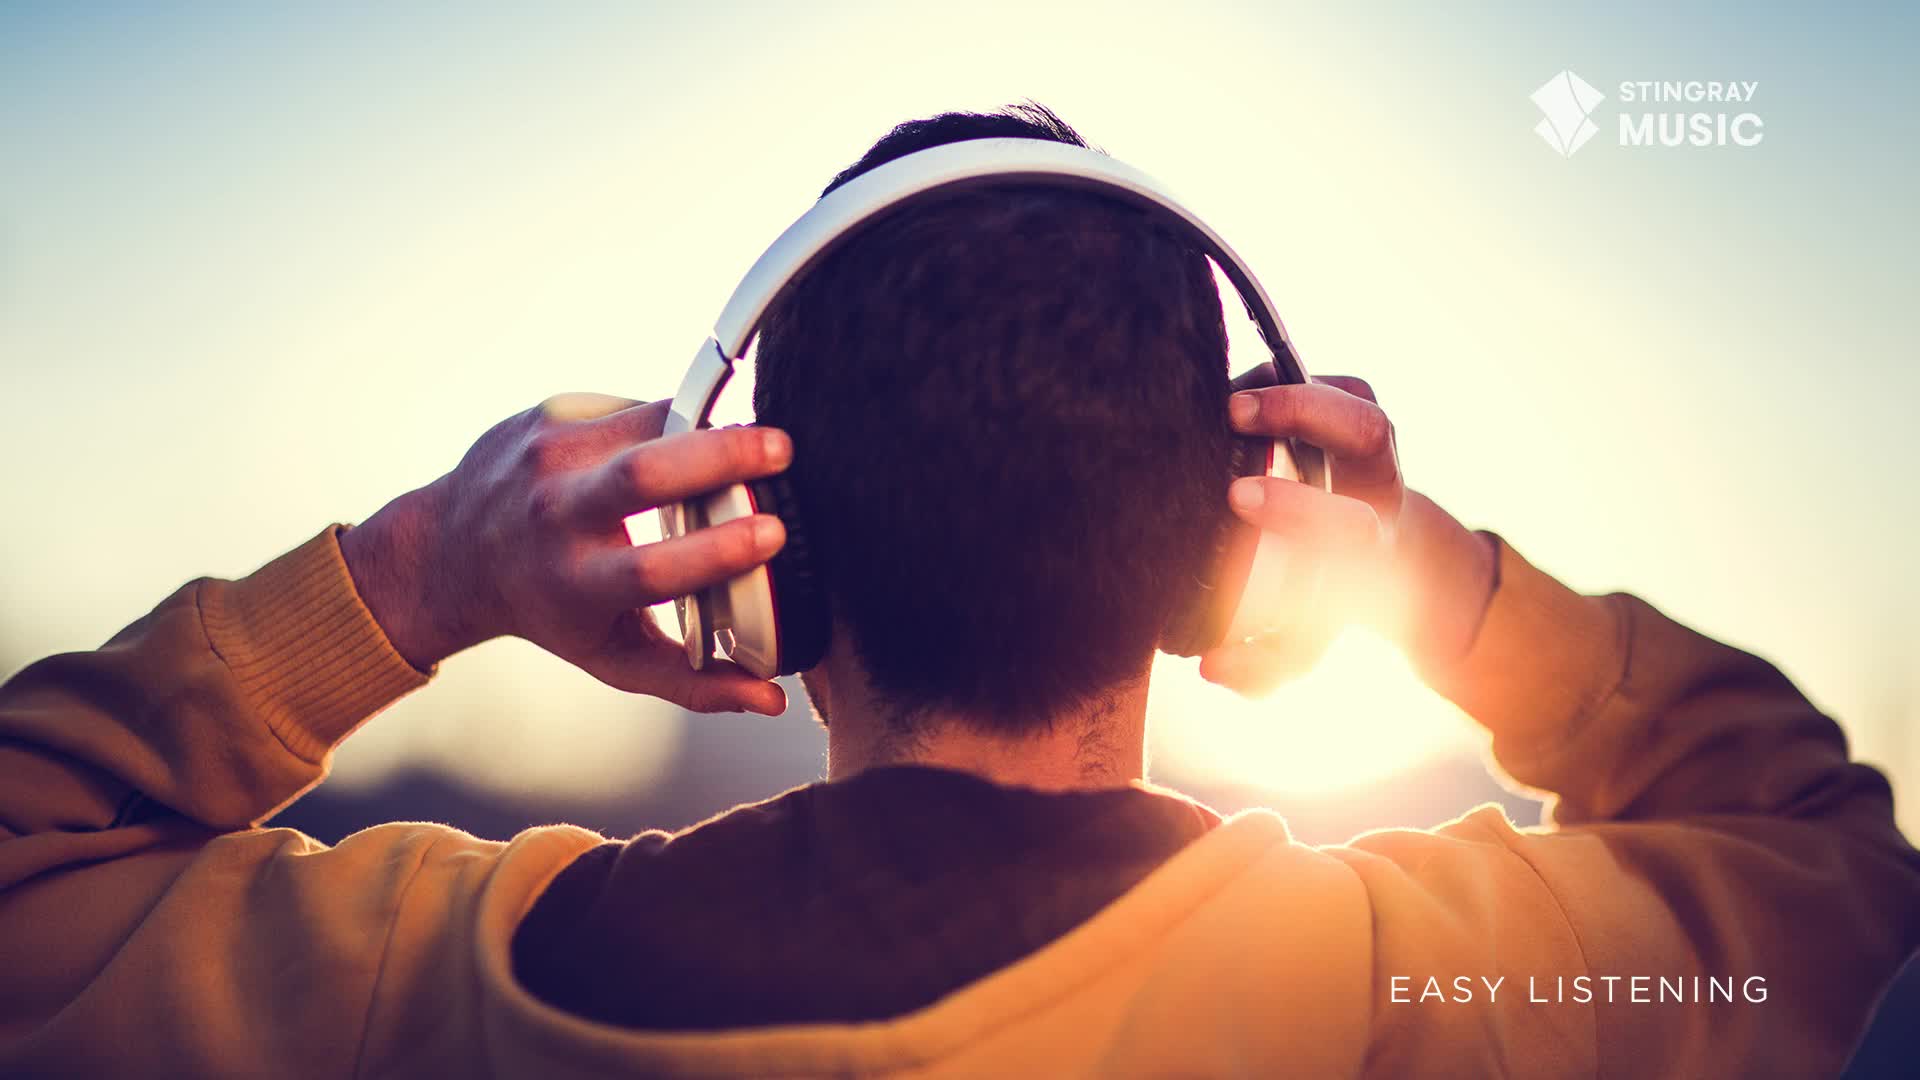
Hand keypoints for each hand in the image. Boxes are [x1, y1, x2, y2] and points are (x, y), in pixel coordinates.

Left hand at [340, 393, 791, 714]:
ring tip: (751, 444)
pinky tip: (680, 442)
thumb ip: (695, 685)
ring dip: (709, 426)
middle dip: (724, 455)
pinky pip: (633, 408)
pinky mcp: (551, 413)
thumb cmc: (554, 609)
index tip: (775, 534)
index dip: (720, 550)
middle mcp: (557, 515)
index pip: (654, 567)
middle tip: (782, 448)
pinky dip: (672, 422)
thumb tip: (774, 701)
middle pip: (646, 474)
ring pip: (648, 423)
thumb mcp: (613, 658)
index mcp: (577, 584)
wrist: (452, 551)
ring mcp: (549, 456)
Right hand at [1198, 375, 1496, 694]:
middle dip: (1303, 414)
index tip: (1237, 498)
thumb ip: (1258, 666)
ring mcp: (1365, 435)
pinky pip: (1312, 374)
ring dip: (1283, 386)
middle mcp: (1379, 483)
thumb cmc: (1323, 599)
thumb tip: (1210, 667)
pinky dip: (1264, 377)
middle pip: (1369, 431)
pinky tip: (1215, 389)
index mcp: (1372, 543)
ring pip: (1347, 392)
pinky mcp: (1344, 400)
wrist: (1377, 554)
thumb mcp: (1301, 644)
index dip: (1298, 506)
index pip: (1351, 521)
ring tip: (1221, 397)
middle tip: (1232, 417)